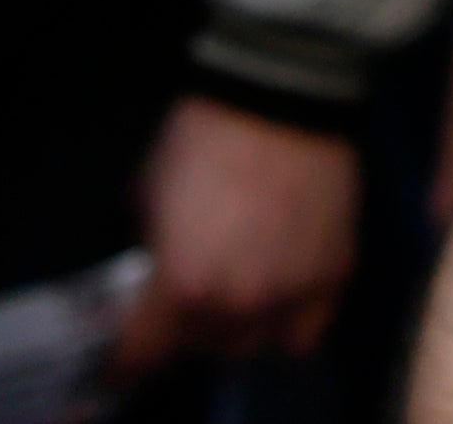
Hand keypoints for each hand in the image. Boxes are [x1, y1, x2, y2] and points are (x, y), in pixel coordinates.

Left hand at [114, 95, 360, 376]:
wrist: (279, 93)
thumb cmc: (203, 134)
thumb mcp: (148, 185)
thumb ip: (149, 239)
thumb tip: (153, 260)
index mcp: (182, 285)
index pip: (144, 352)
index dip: (125, 359)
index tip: (118, 359)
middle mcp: (237, 306)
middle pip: (202, 349)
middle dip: (185, 330)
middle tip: (183, 300)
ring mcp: (290, 296)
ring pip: (254, 345)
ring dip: (236, 328)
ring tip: (233, 293)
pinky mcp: (333, 278)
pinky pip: (304, 331)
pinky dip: (287, 322)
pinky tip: (277, 296)